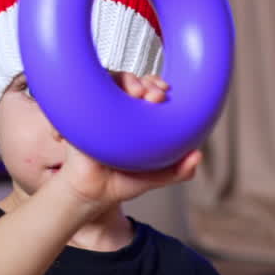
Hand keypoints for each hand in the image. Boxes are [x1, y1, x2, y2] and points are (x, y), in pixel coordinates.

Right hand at [59, 72, 200, 207]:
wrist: (96, 195)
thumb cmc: (123, 180)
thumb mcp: (156, 175)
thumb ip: (178, 170)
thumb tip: (197, 157)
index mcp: (135, 116)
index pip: (147, 89)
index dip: (156, 85)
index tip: (165, 92)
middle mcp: (115, 109)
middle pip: (127, 80)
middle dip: (144, 81)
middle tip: (155, 95)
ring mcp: (95, 110)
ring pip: (106, 80)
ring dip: (122, 79)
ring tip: (135, 91)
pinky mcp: (78, 118)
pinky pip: (80, 96)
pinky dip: (90, 93)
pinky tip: (105, 105)